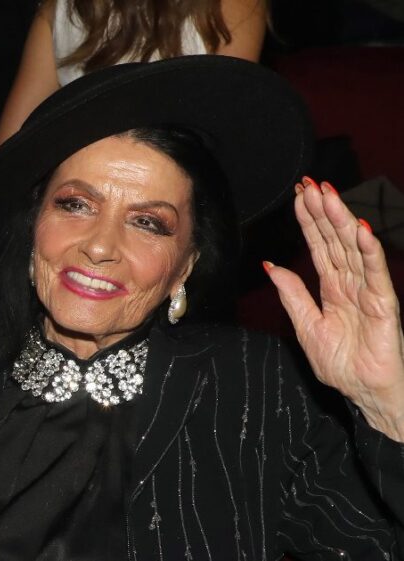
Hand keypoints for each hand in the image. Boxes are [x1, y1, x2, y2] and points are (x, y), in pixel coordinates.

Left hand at [266, 177, 403, 440]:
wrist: (365, 394)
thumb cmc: (342, 365)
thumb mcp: (306, 326)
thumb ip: (292, 295)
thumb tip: (271, 265)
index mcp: (332, 288)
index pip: (319, 246)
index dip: (310, 221)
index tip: (299, 195)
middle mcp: (352, 284)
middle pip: (336, 240)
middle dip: (324, 211)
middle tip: (312, 183)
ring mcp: (369, 292)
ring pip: (354, 249)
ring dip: (342, 221)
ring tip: (331, 195)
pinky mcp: (384, 306)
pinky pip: (375, 274)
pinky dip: (368, 251)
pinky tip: (360, 230)